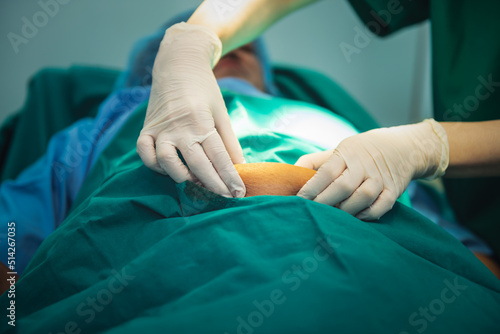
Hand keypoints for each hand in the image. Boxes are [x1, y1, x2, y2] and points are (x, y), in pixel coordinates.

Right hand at [137, 23, 245, 197]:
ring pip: (166, 161)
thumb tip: (240, 168)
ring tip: (195, 181)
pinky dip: (155, 165)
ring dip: (181, 176)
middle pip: (197, 164)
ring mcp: (161, 128)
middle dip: (213, 185)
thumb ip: (230, 142)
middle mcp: (180, 127)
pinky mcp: (146, 128)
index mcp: (202, 121)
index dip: (230, 178)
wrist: (178, 65)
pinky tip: (169, 168)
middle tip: (225, 196)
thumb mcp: (221, 113)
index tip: (239, 193)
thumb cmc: (204, 90)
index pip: (219, 157)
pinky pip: (145, 153)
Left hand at [294, 120, 448, 219]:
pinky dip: (367, 215)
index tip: (299, 200)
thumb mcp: (337, 149)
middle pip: (342, 187)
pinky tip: (355, 218)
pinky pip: (380, 206)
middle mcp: (364, 165)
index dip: (311, 188)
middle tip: (312, 213)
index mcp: (346, 154)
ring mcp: (380, 179)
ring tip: (332, 217)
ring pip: (362, 197)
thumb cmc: (360, 152)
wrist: (402, 148)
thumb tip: (289, 174)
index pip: (326, 172)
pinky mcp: (393, 190)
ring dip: (345, 211)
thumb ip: (312, 162)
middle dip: (325, 203)